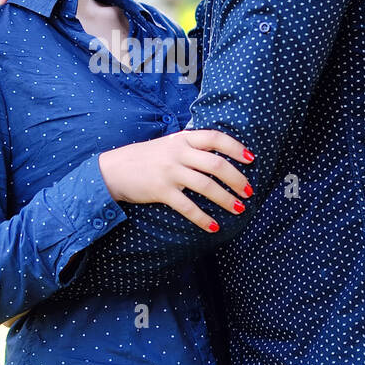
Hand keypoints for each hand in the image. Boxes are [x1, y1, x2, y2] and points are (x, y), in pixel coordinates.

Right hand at [98, 129, 254, 231]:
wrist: (113, 170)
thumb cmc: (146, 158)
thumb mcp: (169, 144)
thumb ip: (191, 146)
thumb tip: (220, 154)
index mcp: (183, 138)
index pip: (215, 138)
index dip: (236, 148)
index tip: (251, 159)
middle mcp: (178, 152)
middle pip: (216, 164)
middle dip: (237, 179)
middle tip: (249, 191)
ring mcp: (170, 171)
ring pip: (206, 186)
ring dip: (226, 199)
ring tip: (239, 209)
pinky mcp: (161, 191)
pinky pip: (188, 207)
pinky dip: (203, 218)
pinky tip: (214, 226)